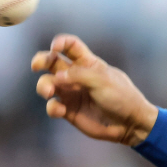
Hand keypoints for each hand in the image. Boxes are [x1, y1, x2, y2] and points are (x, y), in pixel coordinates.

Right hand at [31, 34, 158, 146]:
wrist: (130, 124)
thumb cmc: (121, 98)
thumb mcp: (102, 80)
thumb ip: (79, 75)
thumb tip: (56, 77)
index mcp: (88, 63)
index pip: (70, 46)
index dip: (60, 42)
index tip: (55, 47)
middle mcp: (76, 76)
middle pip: (51, 62)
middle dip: (40, 60)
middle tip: (36, 66)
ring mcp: (72, 93)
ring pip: (47, 84)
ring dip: (43, 86)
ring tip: (48, 92)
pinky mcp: (69, 111)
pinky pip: (53, 106)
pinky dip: (52, 107)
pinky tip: (60, 110)